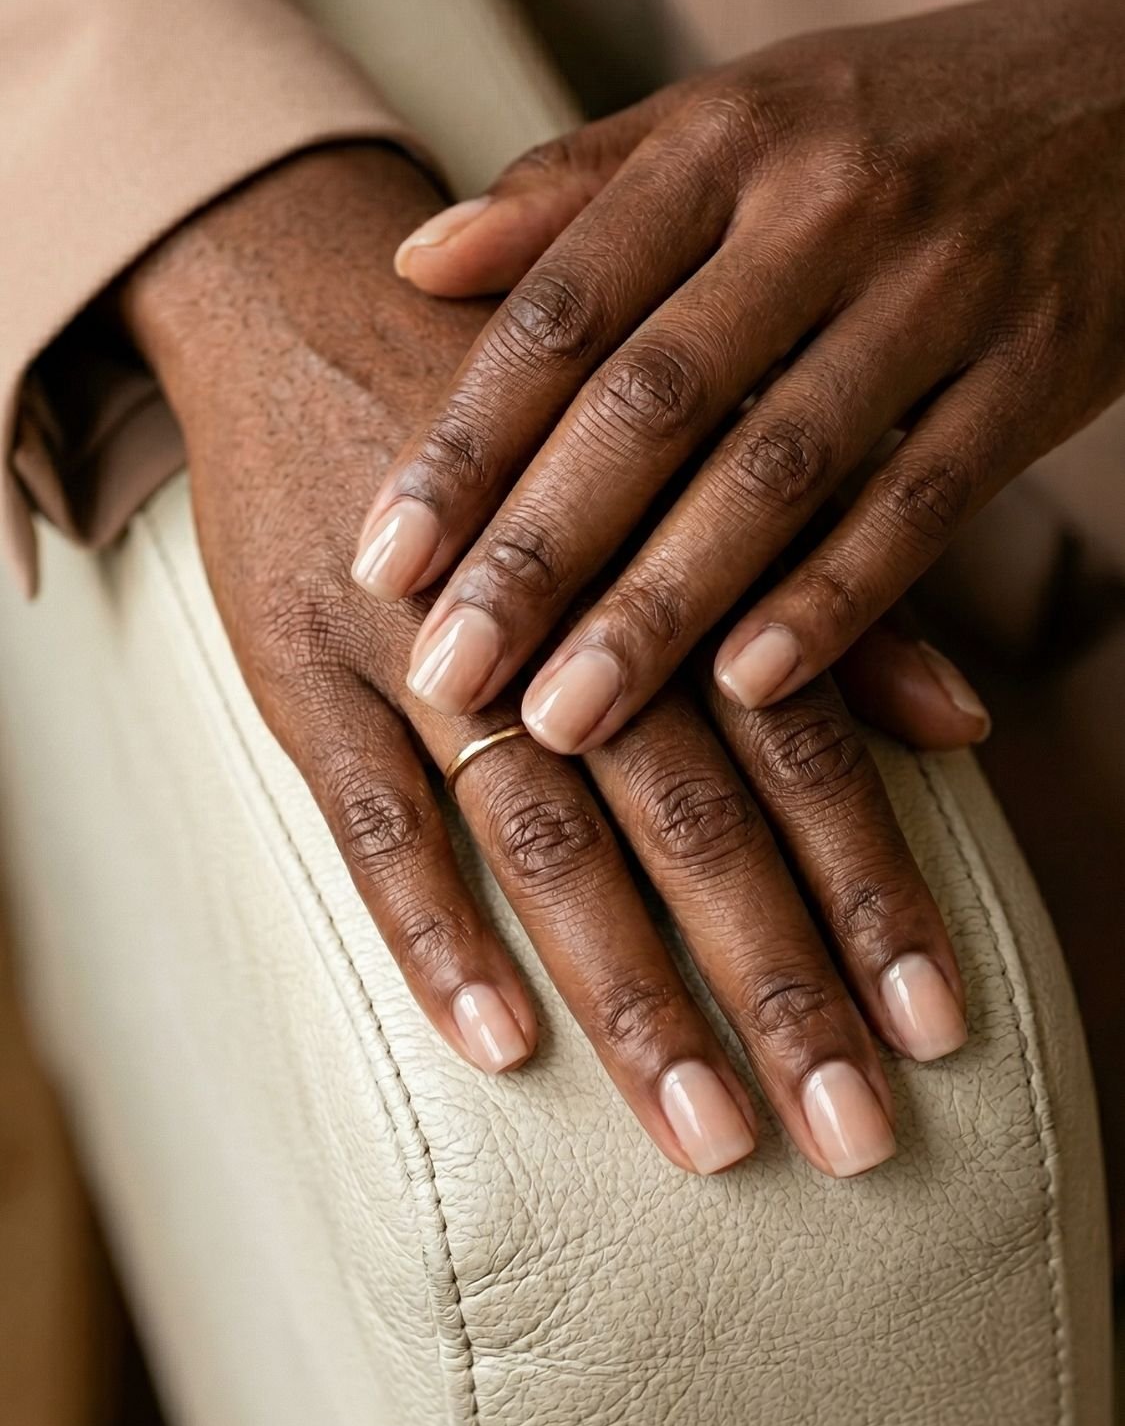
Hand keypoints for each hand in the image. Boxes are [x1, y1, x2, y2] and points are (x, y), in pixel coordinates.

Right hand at [121, 146, 967, 1178]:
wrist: (303, 290)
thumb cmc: (530, 404)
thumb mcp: (689, 463)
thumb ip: (825, 597)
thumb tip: (968, 720)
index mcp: (671, 560)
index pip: (799, 747)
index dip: (874, 888)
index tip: (940, 1026)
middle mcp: (564, 611)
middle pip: (691, 819)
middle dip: (777, 984)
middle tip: (853, 1135)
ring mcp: (424, 648)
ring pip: (544, 840)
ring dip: (630, 994)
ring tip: (707, 1133)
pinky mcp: (304, 672)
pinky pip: (368, 823)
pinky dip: (431, 933)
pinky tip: (498, 1047)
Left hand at [358, 0, 1122, 750]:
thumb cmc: (890, 117)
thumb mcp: (735, 113)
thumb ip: (578, 187)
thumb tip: (417, 259)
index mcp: (726, 138)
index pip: (565, 303)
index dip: (466, 440)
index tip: (382, 559)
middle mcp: (823, 205)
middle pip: (653, 399)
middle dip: (538, 550)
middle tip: (450, 677)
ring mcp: (939, 289)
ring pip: (779, 468)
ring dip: (664, 606)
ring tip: (568, 719)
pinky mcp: (1037, 369)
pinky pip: (922, 502)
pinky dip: (835, 601)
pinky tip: (751, 691)